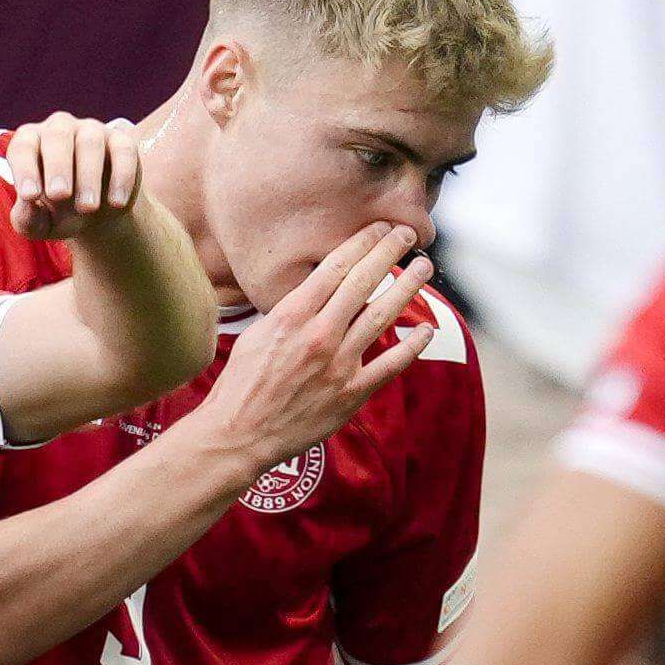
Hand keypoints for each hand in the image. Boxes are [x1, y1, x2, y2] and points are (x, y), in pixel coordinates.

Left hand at [0, 111, 147, 246]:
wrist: (95, 216)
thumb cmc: (57, 213)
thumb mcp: (39, 224)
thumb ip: (27, 218)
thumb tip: (28, 204)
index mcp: (31, 143)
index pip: (23, 147)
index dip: (24, 169)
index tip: (30, 195)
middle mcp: (59, 129)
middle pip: (57, 136)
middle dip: (58, 166)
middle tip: (60, 195)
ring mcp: (91, 131)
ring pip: (90, 142)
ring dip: (89, 174)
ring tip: (88, 207)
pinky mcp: (121, 142)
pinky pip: (123, 150)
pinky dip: (121, 176)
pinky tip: (116, 203)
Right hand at [189, 224, 436, 469]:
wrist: (238, 435)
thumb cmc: (240, 385)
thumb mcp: (256, 335)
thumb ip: (289, 311)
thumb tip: (315, 290)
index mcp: (291, 317)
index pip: (334, 268)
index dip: (362, 243)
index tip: (378, 228)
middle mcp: (318, 335)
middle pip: (362, 282)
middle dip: (388, 252)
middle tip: (406, 234)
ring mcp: (338, 364)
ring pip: (382, 316)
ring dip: (407, 287)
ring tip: (423, 267)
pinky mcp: (350, 394)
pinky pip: (390, 365)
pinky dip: (412, 346)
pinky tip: (426, 329)